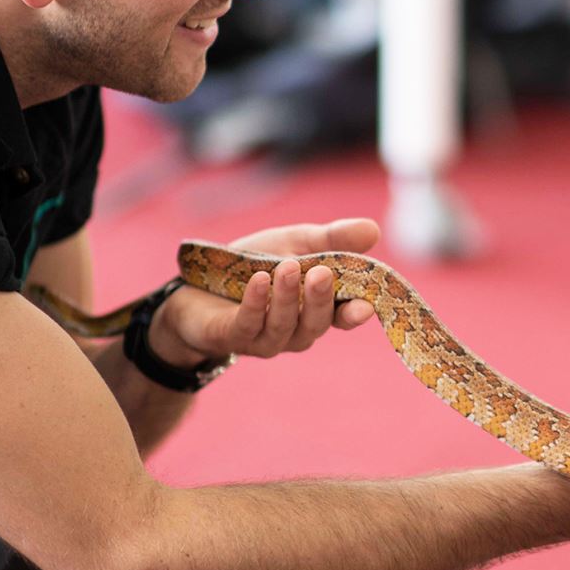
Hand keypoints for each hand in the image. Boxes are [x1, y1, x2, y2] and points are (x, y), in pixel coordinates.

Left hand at [149, 219, 381, 365]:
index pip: (344, 317)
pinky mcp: (233, 337)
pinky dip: (255, 302)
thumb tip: (373, 231)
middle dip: (320, 300)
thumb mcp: (294, 244)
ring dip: (287, 297)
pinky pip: (248, 324)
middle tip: (322, 273)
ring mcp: (265, 338)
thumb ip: (332, 239)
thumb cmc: (252, 267)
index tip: (365, 306)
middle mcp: (296, 330)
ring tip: (288, 267)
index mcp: (316, 310)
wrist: (196, 285)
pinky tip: (259, 280)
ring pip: (283, 326)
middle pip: (316, 324)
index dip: (356, 314)